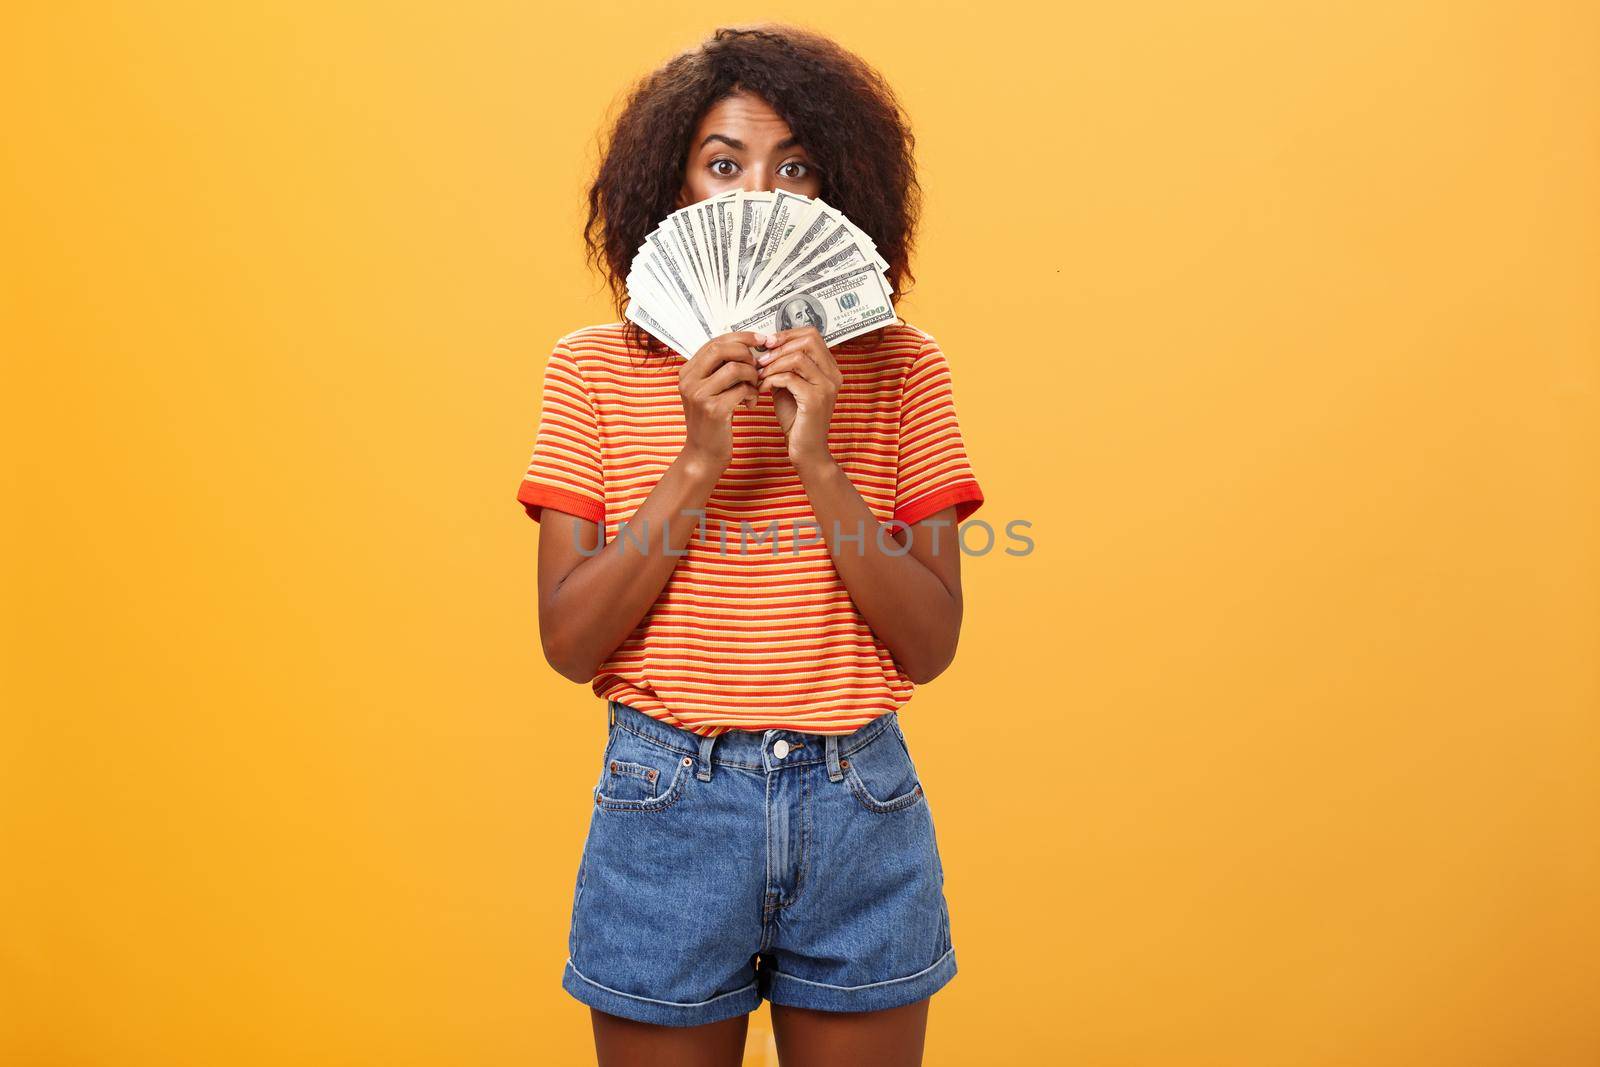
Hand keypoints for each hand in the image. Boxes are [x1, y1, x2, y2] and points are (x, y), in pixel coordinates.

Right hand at [679, 331, 762, 471]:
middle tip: (758, 366)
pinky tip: (751, 403)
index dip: (741, 337)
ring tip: (754, 389)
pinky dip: (752, 393)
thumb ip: (719, 370)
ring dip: (752, 376)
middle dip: (747, 353)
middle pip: (722, 349)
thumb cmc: (711, 422)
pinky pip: (742, 389)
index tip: (761, 340)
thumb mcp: (708, 391)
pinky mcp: (714, 410)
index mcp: (687, 372)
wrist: (703, 455)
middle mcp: (688, 381)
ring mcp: (699, 395)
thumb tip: (747, 345)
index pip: (715, 341)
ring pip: (735, 368)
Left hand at [755, 326, 840, 469]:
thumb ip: (784, 366)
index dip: (787, 334)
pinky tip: (762, 389)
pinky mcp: (815, 400)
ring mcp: (826, 387)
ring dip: (772, 364)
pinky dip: (771, 380)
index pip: (812, 335)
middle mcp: (833, 375)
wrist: (806, 450)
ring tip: (759, 375)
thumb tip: (767, 346)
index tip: (767, 344)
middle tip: (761, 360)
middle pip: (808, 340)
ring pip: (797, 357)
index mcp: (830, 369)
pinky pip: (789, 377)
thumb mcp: (790, 386)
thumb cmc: (797, 419)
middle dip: (779, 347)